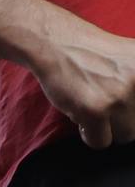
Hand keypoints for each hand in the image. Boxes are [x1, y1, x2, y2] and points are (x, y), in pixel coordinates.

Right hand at [30, 17, 134, 149]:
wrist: (59, 44)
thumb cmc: (94, 54)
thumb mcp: (134, 61)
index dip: (133, 107)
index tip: (124, 104)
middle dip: (123, 119)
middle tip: (106, 100)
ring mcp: (120, 96)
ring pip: (125, 135)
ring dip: (108, 127)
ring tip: (95, 106)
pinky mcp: (96, 110)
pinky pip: (100, 142)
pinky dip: (90, 134)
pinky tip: (83, 113)